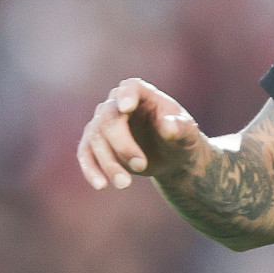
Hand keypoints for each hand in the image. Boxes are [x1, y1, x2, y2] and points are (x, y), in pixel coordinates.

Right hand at [76, 77, 204, 189]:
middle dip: (122, 145)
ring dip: (108, 163)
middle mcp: (118, 103)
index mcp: (144, 93)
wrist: (171, 155)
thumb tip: (168, 127)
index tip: (126, 108)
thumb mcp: (187, 133)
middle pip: (109, 119)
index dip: (127, 95)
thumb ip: (180, 128)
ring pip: (95, 139)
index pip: (131, 87)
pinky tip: (101, 185)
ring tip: (125, 183)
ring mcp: (103, 122)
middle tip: (141, 166)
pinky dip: (91, 169)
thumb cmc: (180, 137)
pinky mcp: (94, 142)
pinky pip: (85, 153)